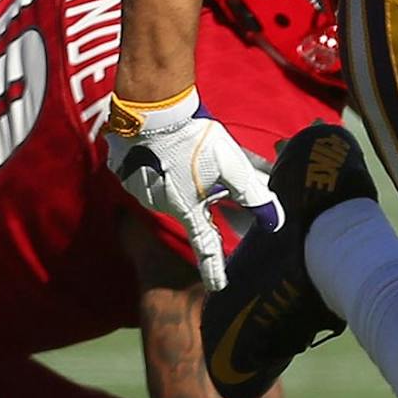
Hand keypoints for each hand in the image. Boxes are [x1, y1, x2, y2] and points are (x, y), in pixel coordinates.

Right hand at [106, 87, 276, 289]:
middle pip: (187, 205)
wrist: (152, 110)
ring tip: (181, 149)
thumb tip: (275, 221)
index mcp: (187, 209)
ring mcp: (138, 189)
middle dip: (197, 193)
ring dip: (176, 175)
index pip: (206, 247)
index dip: (214, 269)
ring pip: (165, 188)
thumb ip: (254, 196)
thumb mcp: (232, 167)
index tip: (218, 287)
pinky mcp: (123, 170)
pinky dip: (153, 164)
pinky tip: (159, 146)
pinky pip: (142, 174)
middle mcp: (160, 205)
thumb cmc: (195, 139)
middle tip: (201, 165)